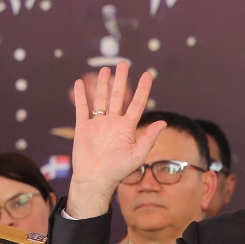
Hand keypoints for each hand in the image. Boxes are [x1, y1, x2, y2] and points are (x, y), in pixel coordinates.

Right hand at [64, 61, 164, 217]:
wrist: (95, 180)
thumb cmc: (117, 171)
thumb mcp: (137, 155)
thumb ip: (148, 138)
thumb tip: (162, 122)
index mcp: (127, 128)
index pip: (137, 104)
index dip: (143, 89)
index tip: (148, 74)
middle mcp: (113, 123)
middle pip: (118, 96)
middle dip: (121, 80)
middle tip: (123, 63)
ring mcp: (98, 124)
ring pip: (101, 99)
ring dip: (103, 84)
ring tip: (106, 69)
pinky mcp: (83, 128)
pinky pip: (82, 108)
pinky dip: (81, 95)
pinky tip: (81, 83)